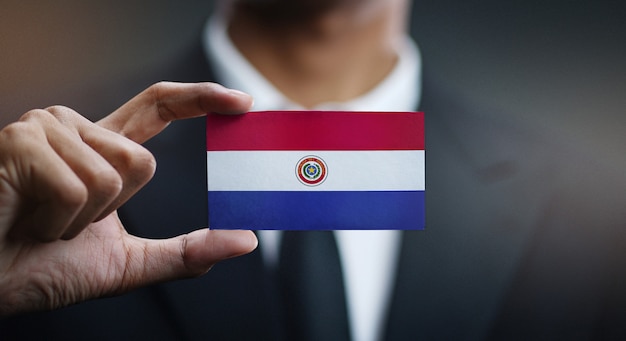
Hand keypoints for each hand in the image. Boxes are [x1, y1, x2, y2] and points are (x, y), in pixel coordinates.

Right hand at [0, 82, 256, 315]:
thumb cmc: (42, 267)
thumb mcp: (127, 263)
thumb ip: (186, 252)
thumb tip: (245, 240)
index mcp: (100, 148)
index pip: (158, 106)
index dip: (201, 98)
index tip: (241, 102)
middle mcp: (74, 128)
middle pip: (143, 161)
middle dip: (112, 211)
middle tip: (65, 224)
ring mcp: (45, 129)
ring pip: (114, 175)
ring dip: (82, 220)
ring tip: (41, 221)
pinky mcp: (21, 142)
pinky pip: (78, 187)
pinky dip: (59, 223)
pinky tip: (26, 220)